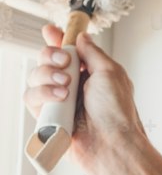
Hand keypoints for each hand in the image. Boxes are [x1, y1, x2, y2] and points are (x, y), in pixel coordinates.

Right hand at [23, 23, 148, 167]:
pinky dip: (42, 94)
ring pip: (35, 77)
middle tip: (64, 63)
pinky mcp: (48, 115)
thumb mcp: (110, 72)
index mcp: (90, 73)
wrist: (111, 143)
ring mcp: (59, 100)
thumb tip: (81, 37)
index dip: (57, 39)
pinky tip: (58, 98)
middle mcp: (73, 85)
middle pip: (46, 59)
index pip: (68, 51)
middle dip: (50, 56)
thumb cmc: (117, 112)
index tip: (50, 31)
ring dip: (46, 76)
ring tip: (65, 87)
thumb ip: (92, 52)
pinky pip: (31, 97)